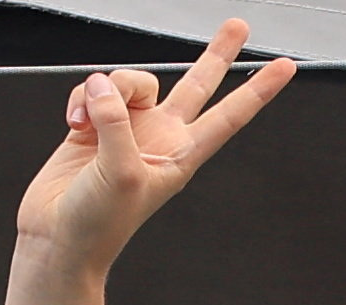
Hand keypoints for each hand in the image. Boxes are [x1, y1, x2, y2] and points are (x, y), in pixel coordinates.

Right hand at [15, 20, 294, 273]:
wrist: (60, 237)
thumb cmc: (99, 222)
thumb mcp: (120, 173)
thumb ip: (117, 122)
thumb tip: (104, 86)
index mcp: (182, 155)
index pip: (230, 116)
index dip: (257, 91)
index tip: (285, 69)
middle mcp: (161, 137)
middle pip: (197, 85)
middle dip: (217, 54)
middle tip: (239, 26)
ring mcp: (128, 128)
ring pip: (128, 80)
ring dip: (103, 90)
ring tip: (86, 122)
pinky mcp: (94, 124)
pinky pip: (91, 90)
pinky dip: (79, 100)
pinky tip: (72, 124)